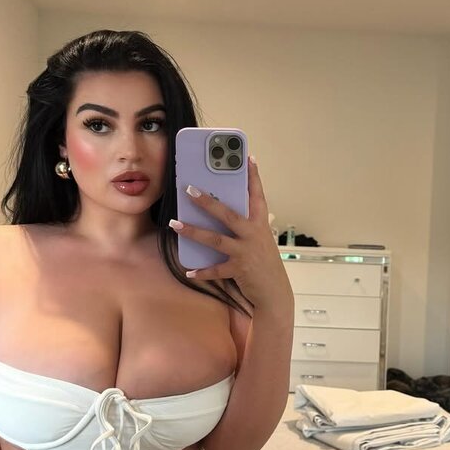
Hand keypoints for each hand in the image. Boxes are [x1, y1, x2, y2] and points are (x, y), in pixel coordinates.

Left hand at [171, 155, 292, 312]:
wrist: (274, 291)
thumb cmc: (263, 261)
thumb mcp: (259, 239)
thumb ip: (245, 224)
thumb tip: (220, 209)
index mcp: (260, 223)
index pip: (257, 195)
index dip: (253, 176)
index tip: (248, 158)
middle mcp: (253, 234)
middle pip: (228, 214)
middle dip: (207, 202)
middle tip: (189, 189)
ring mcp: (246, 252)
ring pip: (216, 239)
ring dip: (194, 231)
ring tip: (175, 224)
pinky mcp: (239, 270)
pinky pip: (215, 269)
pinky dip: (201, 271)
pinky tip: (188, 270)